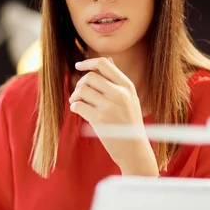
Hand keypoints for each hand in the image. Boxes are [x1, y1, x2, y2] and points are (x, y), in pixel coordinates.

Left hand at [69, 57, 157, 174]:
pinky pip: (78, 105)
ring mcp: (110, 106)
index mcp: (127, 86)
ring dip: (75, 96)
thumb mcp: (130, 98)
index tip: (78, 66)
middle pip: (90, 76)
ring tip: (76, 102)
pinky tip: (79, 111)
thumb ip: (118, 80)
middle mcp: (120, 94)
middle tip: (79, 93)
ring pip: (82, 90)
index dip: (87, 62)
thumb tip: (107, 59)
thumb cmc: (130, 123)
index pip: (104, 64)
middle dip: (80, 83)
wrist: (135, 149)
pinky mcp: (100, 120)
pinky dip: (74, 107)